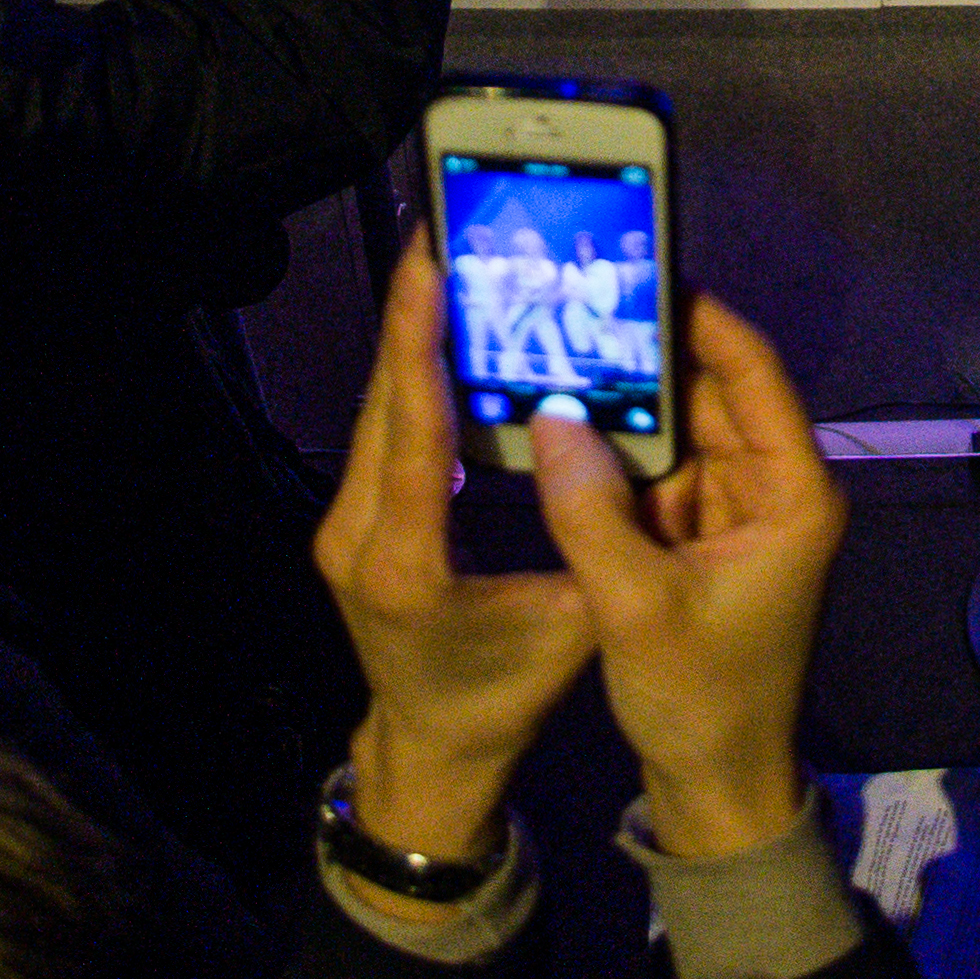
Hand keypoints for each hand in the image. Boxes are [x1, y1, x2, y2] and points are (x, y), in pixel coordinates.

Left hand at [314, 233, 597, 871]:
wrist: (427, 749)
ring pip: (376, 410)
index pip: (410, 432)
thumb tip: (636, 445)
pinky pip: (381, 433)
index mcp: (406, 562)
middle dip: (415, 312)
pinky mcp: (351, 521)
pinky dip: (412, 377)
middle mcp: (357, 534)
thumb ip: (595, 537)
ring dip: (412, 336)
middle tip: (450, 229)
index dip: (419, 343)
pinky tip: (445, 330)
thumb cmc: (503, 698)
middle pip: (384, 401)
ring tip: (451, 259)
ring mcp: (343, 525)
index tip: (429, 264)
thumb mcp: (573, 626)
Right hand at [528, 288, 844, 858]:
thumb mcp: (635, 606)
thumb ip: (590, 512)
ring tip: (557, 343)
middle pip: (714, 395)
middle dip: (651, 354)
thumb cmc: (701, 698)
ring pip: (682, 432)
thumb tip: (550, 417)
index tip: (644, 274)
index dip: (706, 321)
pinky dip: (618, 453)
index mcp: (792, 496)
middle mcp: (774, 492)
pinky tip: (560, 420)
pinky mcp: (699, 541)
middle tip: (577, 301)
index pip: (755, 378)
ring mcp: (735, 515)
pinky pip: (660, 474)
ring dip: (628, 402)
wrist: (715, 786)